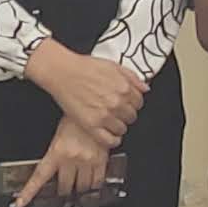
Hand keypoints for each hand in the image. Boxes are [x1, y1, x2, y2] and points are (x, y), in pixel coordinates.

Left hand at [11, 121, 112, 206]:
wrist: (97, 108)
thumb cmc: (77, 118)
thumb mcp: (60, 132)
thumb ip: (57, 151)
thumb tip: (54, 163)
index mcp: (57, 151)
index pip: (39, 177)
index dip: (28, 192)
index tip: (20, 203)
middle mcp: (72, 159)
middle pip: (64, 188)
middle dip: (64, 190)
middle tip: (64, 188)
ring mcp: (88, 161)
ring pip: (82, 188)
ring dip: (80, 189)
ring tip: (79, 185)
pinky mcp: (102, 161)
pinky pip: (98, 182)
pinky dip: (95, 185)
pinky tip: (94, 184)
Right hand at [27, 40, 145, 144]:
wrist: (62, 71)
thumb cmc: (84, 67)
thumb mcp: (113, 65)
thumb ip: (132, 77)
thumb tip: (145, 88)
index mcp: (124, 88)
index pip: (139, 103)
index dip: (132, 103)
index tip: (127, 103)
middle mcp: (116, 103)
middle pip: (132, 117)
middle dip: (125, 114)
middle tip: (116, 110)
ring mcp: (104, 115)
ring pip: (122, 129)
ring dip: (118, 126)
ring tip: (110, 120)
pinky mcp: (91, 125)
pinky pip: (109, 140)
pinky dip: (112, 140)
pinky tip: (110, 136)